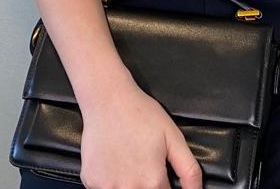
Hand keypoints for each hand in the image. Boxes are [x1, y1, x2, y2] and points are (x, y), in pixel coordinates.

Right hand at [79, 76, 202, 188]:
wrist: (108, 99)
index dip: (165, 186)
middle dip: (148, 184)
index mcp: (152, 181)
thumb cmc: (142, 114)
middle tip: (144, 163)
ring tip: (130, 162)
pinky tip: (114, 162)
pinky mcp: (90, 181)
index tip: (160, 173)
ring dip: (129, 184)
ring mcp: (106, 187)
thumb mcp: (174, 137)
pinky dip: (111, 181)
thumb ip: (188, 171)